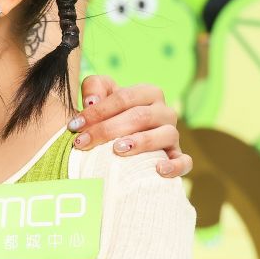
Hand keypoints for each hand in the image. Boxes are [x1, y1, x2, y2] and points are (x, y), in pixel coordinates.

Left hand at [70, 76, 191, 177]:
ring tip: (117, 149)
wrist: (124, 137)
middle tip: (83, 142)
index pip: (124, 98)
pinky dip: (175, 165)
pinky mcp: (177, 155)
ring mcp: (173, 134)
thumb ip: (94, 88)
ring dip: (141, 142)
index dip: (98, 110)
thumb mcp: (101, 96)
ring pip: (165, 134)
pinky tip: (158, 170)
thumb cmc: (110, 115)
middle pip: (140, 116)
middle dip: (107, 129)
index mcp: (148, 93)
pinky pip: (185, 161)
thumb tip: (91, 101)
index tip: (75, 125)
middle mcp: (164, 111)